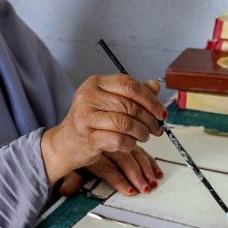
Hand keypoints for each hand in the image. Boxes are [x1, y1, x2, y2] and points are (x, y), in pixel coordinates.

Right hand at [42, 74, 165, 191]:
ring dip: (141, 133)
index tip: (161, 112)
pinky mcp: (87, 137)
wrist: (65, 143)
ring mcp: (85, 117)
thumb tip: (154, 86)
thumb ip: (132, 94)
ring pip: (126, 123)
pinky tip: (130, 144)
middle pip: (130, 106)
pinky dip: (130, 144)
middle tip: (156, 129)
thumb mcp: (109, 102)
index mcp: (95, 83)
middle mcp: (88, 96)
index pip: (129, 85)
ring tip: (143, 137)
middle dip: (149, 119)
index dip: (150, 99)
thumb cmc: (91, 122)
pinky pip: (118, 139)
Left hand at [55, 148, 164, 196]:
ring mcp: (117, 138)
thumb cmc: (74, 152)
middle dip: (137, 174)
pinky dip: (149, 160)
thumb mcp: (69, 167)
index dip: (118, 180)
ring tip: (153, 182)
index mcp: (91, 149)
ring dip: (146, 168)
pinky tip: (157, 172)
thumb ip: (70, 180)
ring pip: (135, 152)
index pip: (107, 167)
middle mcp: (106, 141)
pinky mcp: (125, 138)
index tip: (129, 191)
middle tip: (146, 187)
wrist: (73, 133)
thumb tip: (66, 190)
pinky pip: (140, 149)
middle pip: (124, 158)